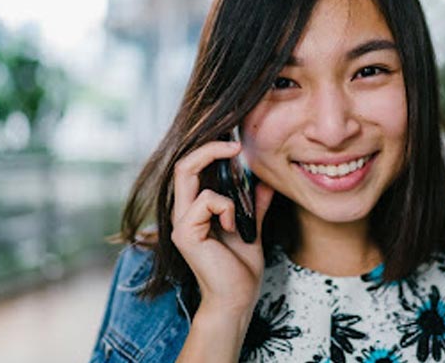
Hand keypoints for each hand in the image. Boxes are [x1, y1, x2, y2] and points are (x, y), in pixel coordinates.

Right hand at [170, 140, 273, 316]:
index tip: (237, 145)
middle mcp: (182, 214)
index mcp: (194, 211)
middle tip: (236, 144)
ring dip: (226, 191)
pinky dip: (227, 209)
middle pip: (182, 164)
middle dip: (209, 148)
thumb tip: (264, 181)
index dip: (210, 150)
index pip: (191, 168)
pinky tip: (231, 230)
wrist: (237, 299)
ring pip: (190, 175)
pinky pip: (207, 200)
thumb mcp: (251, 228)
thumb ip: (253, 204)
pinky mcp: (185, 232)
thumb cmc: (240, 269)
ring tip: (236, 220)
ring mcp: (180, 223)